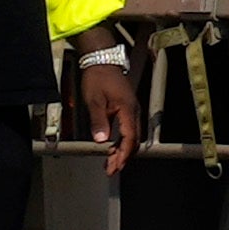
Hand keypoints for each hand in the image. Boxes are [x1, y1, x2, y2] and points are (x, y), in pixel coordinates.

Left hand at [79, 51, 140, 172]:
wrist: (102, 60)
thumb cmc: (98, 78)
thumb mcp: (94, 100)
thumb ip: (98, 121)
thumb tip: (101, 140)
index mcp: (128, 110)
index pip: (129, 138)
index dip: (122, 155)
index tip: (114, 166)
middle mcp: (134, 111)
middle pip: (134, 140)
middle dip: (123, 157)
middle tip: (111, 169)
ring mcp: (132, 109)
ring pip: (132, 136)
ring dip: (123, 150)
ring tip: (110, 162)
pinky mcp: (128, 108)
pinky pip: (129, 129)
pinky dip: (122, 141)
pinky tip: (112, 146)